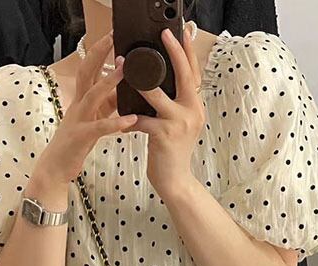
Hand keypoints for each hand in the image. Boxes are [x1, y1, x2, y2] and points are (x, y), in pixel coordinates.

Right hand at [40, 30, 137, 184]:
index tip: (113, 36)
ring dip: (109, 81)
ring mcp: (78, 120)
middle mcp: (77, 105)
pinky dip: (116, 122)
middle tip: (113, 37)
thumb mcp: (91, 120)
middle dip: (98, 54)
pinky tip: (131, 119)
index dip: (99, 52)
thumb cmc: (74, 145)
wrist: (55, 169)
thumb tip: (120, 92)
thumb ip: (104, 106)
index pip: (89, 69)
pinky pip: (100, 127)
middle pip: (86, 72)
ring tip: (126, 70)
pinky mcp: (81, 137)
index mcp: (80, 100)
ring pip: (93, 95)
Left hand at [126, 27, 205, 195]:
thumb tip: (158, 82)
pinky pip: (142, 119)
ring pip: (158, 95)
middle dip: (175, 52)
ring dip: (141, 81)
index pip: (194, 73)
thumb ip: (173, 104)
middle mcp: (192, 112)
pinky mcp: (164, 135)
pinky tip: (121, 118)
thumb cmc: (172, 152)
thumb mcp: (177, 124)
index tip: (182, 32)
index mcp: (195, 106)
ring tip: (127, 68)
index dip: (188, 52)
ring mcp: (179, 123)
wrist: (175, 181)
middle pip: (185, 75)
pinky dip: (130, 117)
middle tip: (165, 34)